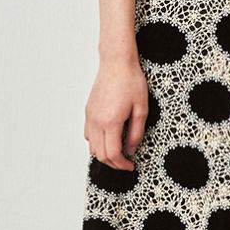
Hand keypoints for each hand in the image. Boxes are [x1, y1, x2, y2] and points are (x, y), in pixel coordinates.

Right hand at [84, 56, 148, 170]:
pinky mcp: (88, 111)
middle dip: (113, 163)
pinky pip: (88, 135)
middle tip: (126, 163)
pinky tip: (109, 139)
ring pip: (92, 146)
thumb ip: (136, 133)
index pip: (113, 154)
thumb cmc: (131, 82)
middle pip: (100, 154)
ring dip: (104, 154)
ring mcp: (90, 116)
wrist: (116, 63)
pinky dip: (97, 143)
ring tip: (118, 153)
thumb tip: (131, 149)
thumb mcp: (141, 110)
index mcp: (111, 122)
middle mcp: (96, 121)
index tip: (131, 166)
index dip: (122, 165)